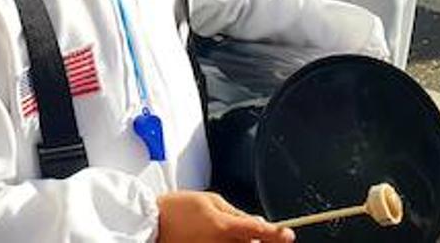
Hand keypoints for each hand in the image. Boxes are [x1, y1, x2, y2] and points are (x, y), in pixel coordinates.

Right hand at [156, 191, 293, 242]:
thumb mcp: (210, 200)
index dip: (279, 234)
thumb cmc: (177, 209)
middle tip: (260, 232)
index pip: (262, 232)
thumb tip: (257, 221)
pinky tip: (220, 238)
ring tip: (228, 233)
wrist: (151, 225)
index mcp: (225, 228)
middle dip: (261, 240)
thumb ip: (236, 213)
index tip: (288, 234)